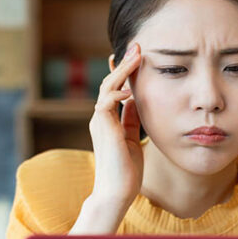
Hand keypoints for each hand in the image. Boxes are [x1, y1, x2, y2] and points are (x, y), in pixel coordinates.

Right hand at [88, 43, 144, 209]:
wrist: (116, 192)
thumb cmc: (126, 171)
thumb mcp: (133, 139)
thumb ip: (132, 120)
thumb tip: (137, 102)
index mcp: (108, 120)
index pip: (114, 89)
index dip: (123, 71)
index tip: (135, 55)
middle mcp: (101, 118)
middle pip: (110, 83)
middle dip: (124, 64)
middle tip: (137, 46)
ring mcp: (99, 122)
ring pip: (107, 88)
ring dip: (122, 70)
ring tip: (137, 55)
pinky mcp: (102, 128)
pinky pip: (106, 103)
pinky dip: (118, 93)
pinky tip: (131, 89)